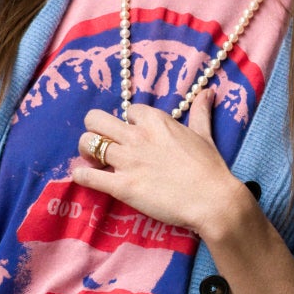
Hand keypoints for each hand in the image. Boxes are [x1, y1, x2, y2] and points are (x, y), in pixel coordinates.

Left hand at [66, 96, 245, 242]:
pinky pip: (88, 176)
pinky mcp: (122, 186)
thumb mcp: (204, 135)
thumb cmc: (210, 169)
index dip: (128, 123)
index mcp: (156, 120)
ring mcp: (127, 161)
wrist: (212, 200)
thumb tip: (208, 93)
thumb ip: (201, 112)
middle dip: (95, 130)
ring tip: (93, 162)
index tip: (133, 135)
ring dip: (86, 152)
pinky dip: (81, 176)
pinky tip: (82, 177)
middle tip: (102, 145)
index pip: (129, 110)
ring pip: (88, 144)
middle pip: (96, 120)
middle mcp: (137, 136)